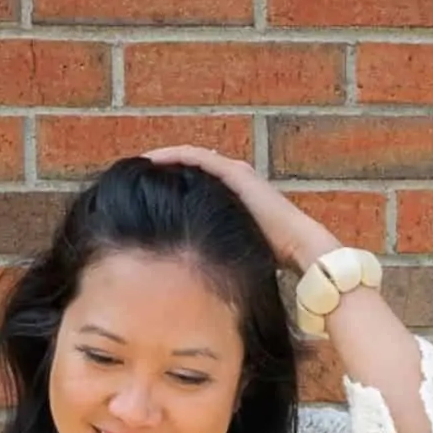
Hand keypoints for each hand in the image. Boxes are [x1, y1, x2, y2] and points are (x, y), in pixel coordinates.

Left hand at [142, 144, 340, 272]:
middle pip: (188, 169)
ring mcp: (235, 174)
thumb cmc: (271, 259)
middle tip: (131, 174)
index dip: (167, 186)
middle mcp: (233, 180)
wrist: (301, 249)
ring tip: (136, 163)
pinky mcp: (235, 174)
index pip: (192, 185)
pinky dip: (174, 156)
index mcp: (231, 198)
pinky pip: (198, 159)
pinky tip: (151, 160)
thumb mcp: (232, 253)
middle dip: (161, 170)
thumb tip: (187, 276)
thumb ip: (214, 252)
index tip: (141, 194)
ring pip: (190, 159)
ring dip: (163, 159)